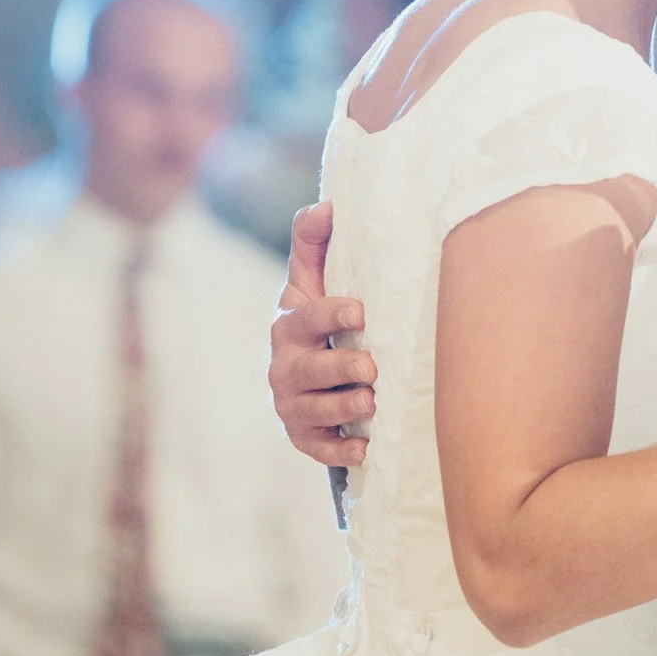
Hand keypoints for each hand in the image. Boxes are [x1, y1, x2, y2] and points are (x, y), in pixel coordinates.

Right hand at [270, 203, 376, 467]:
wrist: (310, 372)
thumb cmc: (320, 317)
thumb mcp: (314, 280)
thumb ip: (314, 243)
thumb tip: (327, 204)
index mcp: (290, 324)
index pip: (307, 317)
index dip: (331, 313)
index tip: (361, 310)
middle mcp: (285, 366)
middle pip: (309, 370)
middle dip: (339, 368)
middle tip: (370, 366)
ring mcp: (292, 404)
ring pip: (313, 410)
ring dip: (342, 408)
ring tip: (369, 402)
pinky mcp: (304, 436)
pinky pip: (317, 449)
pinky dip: (340, 450)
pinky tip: (363, 447)